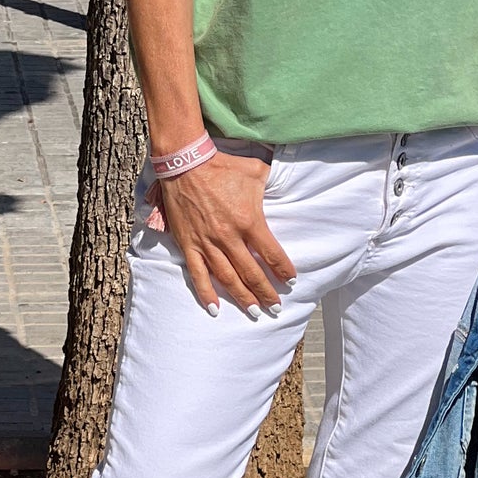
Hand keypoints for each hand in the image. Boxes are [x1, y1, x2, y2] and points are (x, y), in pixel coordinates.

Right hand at [157, 150, 295, 316]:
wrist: (186, 164)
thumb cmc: (223, 167)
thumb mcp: (256, 171)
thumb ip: (272, 184)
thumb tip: (285, 187)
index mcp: (249, 221)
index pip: (271, 254)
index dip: (283, 270)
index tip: (291, 281)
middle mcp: (229, 238)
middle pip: (252, 273)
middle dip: (266, 293)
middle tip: (276, 308)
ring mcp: (207, 243)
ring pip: (228, 279)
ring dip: (242, 298)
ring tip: (255, 313)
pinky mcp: (189, 244)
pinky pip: (198, 274)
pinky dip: (206, 293)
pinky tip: (214, 309)